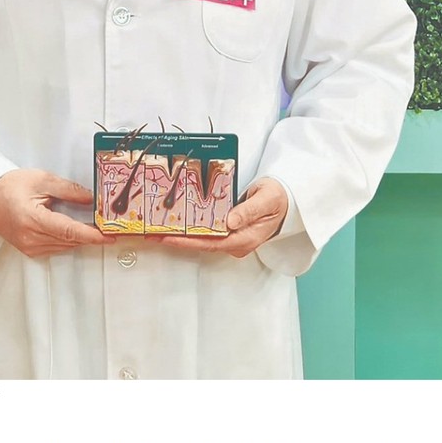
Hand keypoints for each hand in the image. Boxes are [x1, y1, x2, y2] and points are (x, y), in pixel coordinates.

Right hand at [0, 168, 112, 257]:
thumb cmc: (7, 187)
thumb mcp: (41, 180)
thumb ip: (68, 189)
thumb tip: (89, 198)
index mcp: (32, 219)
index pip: (68, 231)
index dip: (91, 235)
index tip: (107, 236)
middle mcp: (30, 237)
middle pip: (69, 240)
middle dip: (90, 234)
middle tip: (107, 225)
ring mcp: (29, 246)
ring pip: (65, 246)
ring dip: (79, 237)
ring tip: (92, 225)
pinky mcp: (29, 250)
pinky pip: (56, 248)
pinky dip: (67, 239)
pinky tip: (71, 228)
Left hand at [154, 176, 287, 258]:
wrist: (288, 201)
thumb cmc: (279, 198)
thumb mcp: (267, 200)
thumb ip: (249, 210)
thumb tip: (230, 220)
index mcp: (244, 239)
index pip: (210, 243)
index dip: (188, 241)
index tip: (168, 238)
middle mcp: (237, 242)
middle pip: (202, 244)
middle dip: (177, 239)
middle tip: (152, 234)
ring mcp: (233, 238)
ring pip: (202, 239)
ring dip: (181, 235)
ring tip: (157, 229)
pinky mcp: (230, 231)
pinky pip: (207, 233)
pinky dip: (191, 228)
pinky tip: (177, 223)